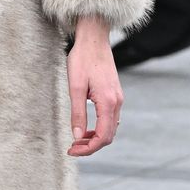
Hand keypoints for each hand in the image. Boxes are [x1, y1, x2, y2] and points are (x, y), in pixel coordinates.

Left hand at [66, 15, 122, 157]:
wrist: (93, 39)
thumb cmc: (82, 59)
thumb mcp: (75, 87)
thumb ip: (77, 113)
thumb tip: (76, 135)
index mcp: (108, 102)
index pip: (102, 136)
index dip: (88, 148)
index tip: (72, 150)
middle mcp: (116, 102)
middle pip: (108, 135)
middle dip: (91, 146)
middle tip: (72, 148)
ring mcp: (117, 98)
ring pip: (110, 128)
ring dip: (95, 137)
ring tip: (77, 139)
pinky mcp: (114, 94)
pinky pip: (110, 118)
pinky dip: (99, 127)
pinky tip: (86, 127)